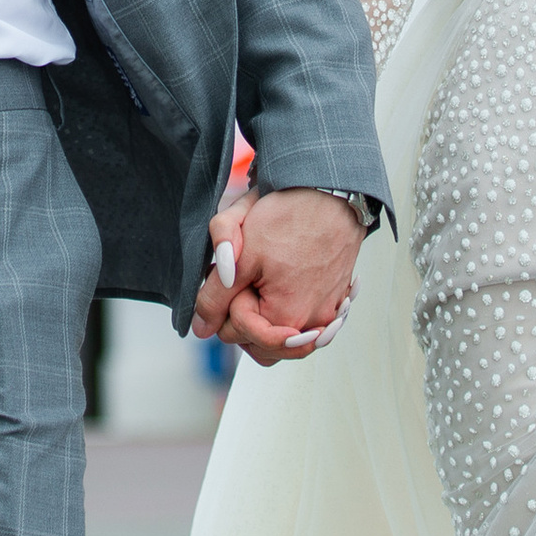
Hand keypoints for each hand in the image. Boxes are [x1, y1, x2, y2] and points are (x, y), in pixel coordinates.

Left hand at [191, 189, 362, 366]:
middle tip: (245, 274)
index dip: (225, 302)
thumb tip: (201, 329)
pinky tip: (278, 282)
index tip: (236, 273)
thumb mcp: (240, 254)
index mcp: (285, 318)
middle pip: (255, 343)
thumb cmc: (288, 216)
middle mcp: (311, 326)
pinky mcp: (334, 304)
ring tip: (260, 279)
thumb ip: (215, 297)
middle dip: (241, 312)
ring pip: (277, 338)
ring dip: (261, 315)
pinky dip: (284, 311)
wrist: (329, 192)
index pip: (232, 333)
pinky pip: (301, 325)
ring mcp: (326, 317)